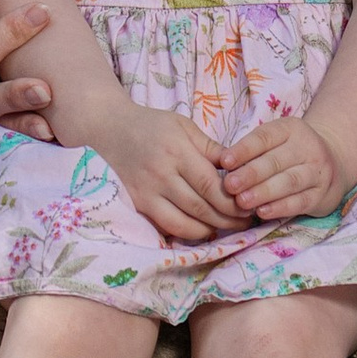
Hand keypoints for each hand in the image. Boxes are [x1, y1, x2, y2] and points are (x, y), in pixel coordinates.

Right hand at [107, 105, 241, 243]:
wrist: (106, 129)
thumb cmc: (150, 125)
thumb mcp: (183, 126)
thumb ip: (210, 148)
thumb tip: (241, 169)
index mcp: (176, 151)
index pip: (210, 184)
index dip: (233, 200)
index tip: (250, 204)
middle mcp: (160, 174)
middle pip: (200, 207)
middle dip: (228, 218)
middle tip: (246, 221)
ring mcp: (145, 192)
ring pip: (183, 223)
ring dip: (210, 230)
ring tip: (228, 227)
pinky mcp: (136, 204)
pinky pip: (165, 226)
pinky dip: (186, 232)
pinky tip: (202, 228)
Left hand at [220, 112, 347, 225]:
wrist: (333, 162)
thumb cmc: (290, 153)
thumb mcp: (276, 142)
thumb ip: (252, 152)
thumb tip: (219, 166)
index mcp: (290, 129)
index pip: (265, 138)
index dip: (244, 150)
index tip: (224, 162)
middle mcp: (307, 147)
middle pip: (276, 161)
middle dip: (250, 174)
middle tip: (229, 186)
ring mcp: (317, 171)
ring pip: (289, 181)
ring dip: (264, 192)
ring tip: (242, 202)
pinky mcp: (322, 194)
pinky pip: (300, 201)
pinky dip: (280, 207)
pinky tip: (262, 212)